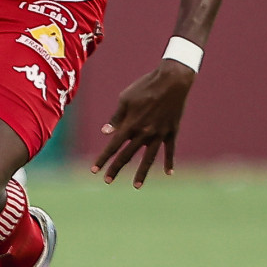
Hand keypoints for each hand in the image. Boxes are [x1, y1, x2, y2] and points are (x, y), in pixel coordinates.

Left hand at [91, 59, 195, 186]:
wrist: (172, 81)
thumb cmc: (144, 87)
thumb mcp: (125, 99)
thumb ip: (116, 118)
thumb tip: (105, 133)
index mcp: (130, 124)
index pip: (113, 146)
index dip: (103, 159)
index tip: (94, 170)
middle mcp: (144, 133)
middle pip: (127, 155)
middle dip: (116, 168)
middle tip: (107, 181)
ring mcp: (159, 134)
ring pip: (149, 158)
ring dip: (141, 173)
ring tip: (136, 186)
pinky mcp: (171, 131)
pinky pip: (170, 150)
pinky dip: (169, 162)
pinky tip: (168, 173)